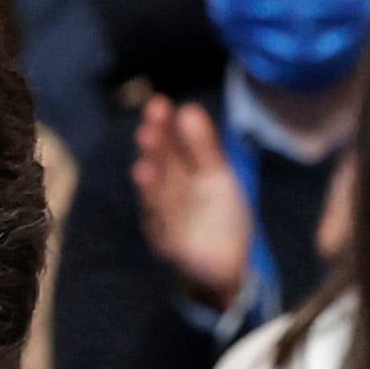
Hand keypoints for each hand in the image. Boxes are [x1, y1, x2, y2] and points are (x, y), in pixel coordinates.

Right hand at [134, 96, 253, 311]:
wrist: (225, 265)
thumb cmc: (219, 216)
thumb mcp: (217, 175)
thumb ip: (204, 146)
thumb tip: (188, 108)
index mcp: (180, 174)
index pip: (169, 146)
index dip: (163, 127)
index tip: (159, 103)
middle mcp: (168, 194)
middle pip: (160, 168)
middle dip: (154, 149)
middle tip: (149, 127)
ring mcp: (167, 220)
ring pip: (157, 198)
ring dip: (150, 185)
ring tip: (144, 167)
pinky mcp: (172, 246)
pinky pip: (165, 229)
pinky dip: (160, 217)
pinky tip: (158, 210)